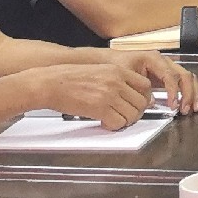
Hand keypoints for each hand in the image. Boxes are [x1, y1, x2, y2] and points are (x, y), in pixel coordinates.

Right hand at [31, 62, 152, 130]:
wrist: (52, 82)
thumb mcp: (100, 71)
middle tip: (126, 117)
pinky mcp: (99, 107)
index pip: (145, 86)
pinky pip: (118, 122)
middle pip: (142, 102)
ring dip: (125, 121)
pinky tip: (104, 122)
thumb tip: (129, 94)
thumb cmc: (71, 78)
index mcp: (118, 70)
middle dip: (136, 113)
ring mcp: (109, 94)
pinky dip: (113, 126)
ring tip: (114, 120)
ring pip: (132, 114)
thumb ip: (117, 80)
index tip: (137, 104)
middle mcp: (117, 81)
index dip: (143, 98)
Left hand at [108, 49, 197, 114]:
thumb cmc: (117, 65)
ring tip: (193, 108)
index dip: (173, 91)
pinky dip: (190, 92)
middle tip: (185, 109)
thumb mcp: (124, 74)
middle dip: (188, 93)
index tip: (172, 105)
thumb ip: (137, 87)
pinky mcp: (168, 75)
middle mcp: (164, 62)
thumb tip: (151, 101)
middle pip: (184, 75)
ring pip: (188, 78)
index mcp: (154, 59)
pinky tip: (192, 103)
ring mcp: (168, 68)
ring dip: (193, 93)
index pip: (170, 75)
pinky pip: (185, 82)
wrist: (113, 60)